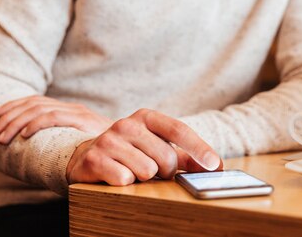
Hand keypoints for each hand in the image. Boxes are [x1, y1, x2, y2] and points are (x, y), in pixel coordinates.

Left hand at [0, 95, 112, 144]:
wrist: (130, 147)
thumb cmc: (103, 151)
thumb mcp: (79, 142)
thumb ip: (63, 138)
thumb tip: (35, 145)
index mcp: (69, 109)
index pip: (36, 101)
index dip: (13, 106)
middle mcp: (72, 107)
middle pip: (34, 104)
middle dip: (9, 117)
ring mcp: (77, 112)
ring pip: (39, 109)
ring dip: (16, 123)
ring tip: (1, 138)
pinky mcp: (82, 119)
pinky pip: (54, 117)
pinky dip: (35, 124)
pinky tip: (23, 135)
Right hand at [66, 109, 221, 185]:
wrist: (86, 155)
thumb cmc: (131, 151)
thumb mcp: (157, 146)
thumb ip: (186, 155)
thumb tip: (215, 166)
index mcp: (146, 117)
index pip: (179, 130)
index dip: (199, 149)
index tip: (214, 166)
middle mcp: (127, 124)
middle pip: (166, 157)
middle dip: (165, 171)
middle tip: (154, 171)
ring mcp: (109, 140)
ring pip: (147, 171)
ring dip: (144, 178)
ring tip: (133, 170)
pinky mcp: (94, 159)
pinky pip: (125, 179)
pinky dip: (126, 183)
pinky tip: (117, 174)